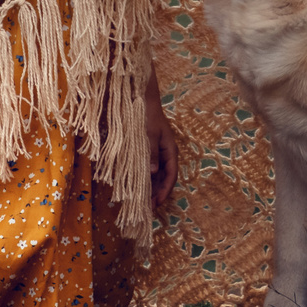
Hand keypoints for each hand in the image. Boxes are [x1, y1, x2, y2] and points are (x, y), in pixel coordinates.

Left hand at [146, 76, 178, 213]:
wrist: (140, 97)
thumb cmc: (146, 114)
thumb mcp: (148, 133)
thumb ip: (151, 153)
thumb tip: (152, 173)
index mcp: (170, 150)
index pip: (171, 175)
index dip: (164, 191)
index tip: (156, 204)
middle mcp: (165, 153)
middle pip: (164, 178)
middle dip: (157, 193)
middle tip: (146, 209)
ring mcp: (156, 151)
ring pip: (155, 174)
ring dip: (149, 187)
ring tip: (140, 201)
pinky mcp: (147, 149)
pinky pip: (147, 167)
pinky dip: (143, 177)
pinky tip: (135, 184)